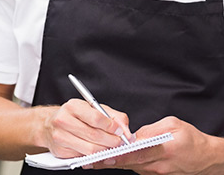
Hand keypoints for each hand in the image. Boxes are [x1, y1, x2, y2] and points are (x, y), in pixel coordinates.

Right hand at [42, 98, 131, 158]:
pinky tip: (98, 152)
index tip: (119, 131)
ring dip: (105, 151)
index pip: (96, 117)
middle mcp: (64, 119)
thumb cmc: (75, 116)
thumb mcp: (93, 109)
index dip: (111, 126)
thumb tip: (126, 131)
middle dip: (112, 141)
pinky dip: (94, 157)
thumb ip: (113, 117)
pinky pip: (83, 157)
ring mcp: (60, 136)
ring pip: (90, 149)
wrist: (50, 125)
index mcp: (72, 106)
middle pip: (94, 135)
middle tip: (120, 143)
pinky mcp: (60, 150)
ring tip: (111, 148)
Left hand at [90, 116, 223, 173]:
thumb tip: (133, 134)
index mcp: (162, 150)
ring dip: (115, 162)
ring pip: (131, 166)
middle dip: (108, 161)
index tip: (104, 154)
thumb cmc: (190, 139)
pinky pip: (137, 168)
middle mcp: (158, 165)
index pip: (136, 153)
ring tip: (95, 158)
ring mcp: (157, 173)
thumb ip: (150, 130)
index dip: (118, 155)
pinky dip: (125, 163)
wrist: (206, 158)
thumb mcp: (172, 125)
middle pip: (129, 163)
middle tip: (90, 159)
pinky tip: (113, 158)